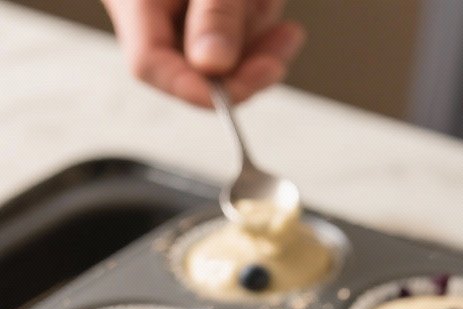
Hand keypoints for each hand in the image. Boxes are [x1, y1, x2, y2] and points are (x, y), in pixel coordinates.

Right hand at [103, 0, 305, 107]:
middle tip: (278, 54)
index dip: (196, 91)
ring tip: (265, 2)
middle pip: (194, 66)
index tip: (236, 96)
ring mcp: (178, 12)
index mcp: (136, 0)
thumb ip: (214, 11)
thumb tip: (215, 65)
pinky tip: (270, 10)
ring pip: (223, 53)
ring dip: (257, 38)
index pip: (152, 66)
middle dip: (244, 63)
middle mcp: (152, 11)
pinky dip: (259, 27)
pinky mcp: (205, 12)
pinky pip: (235, 36)